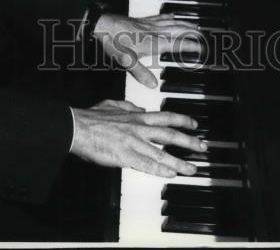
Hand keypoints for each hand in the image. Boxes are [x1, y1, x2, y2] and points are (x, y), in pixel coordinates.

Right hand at [70, 99, 204, 177]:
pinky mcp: (124, 157)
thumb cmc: (92, 118)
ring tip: (193, 168)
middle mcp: (139, 128)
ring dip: (179, 162)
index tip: (195, 125)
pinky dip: (160, 170)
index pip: (165, 117)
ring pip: (162, 153)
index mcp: (136, 117)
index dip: (182, 121)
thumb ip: (128, 107)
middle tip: (203, 147)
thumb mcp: (113, 105)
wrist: (77, 127)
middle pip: (170, 135)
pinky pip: (146, 165)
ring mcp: (133, 143)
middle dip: (189, 142)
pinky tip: (170, 175)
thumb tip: (140, 109)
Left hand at [93, 12, 203, 88]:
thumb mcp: (125, 61)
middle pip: (178, 31)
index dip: (191, 46)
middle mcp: (153, 31)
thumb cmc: (113, 42)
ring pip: (172, 22)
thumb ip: (140, 73)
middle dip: (193, 33)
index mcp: (152, 42)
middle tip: (205, 36)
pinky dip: (169, 16)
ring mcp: (148, 24)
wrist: (102, 24)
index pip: (177, 44)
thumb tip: (153, 85)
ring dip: (185, 24)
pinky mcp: (142, 20)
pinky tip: (173, 15)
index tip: (202, 49)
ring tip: (196, 25)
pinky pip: (160, 17)